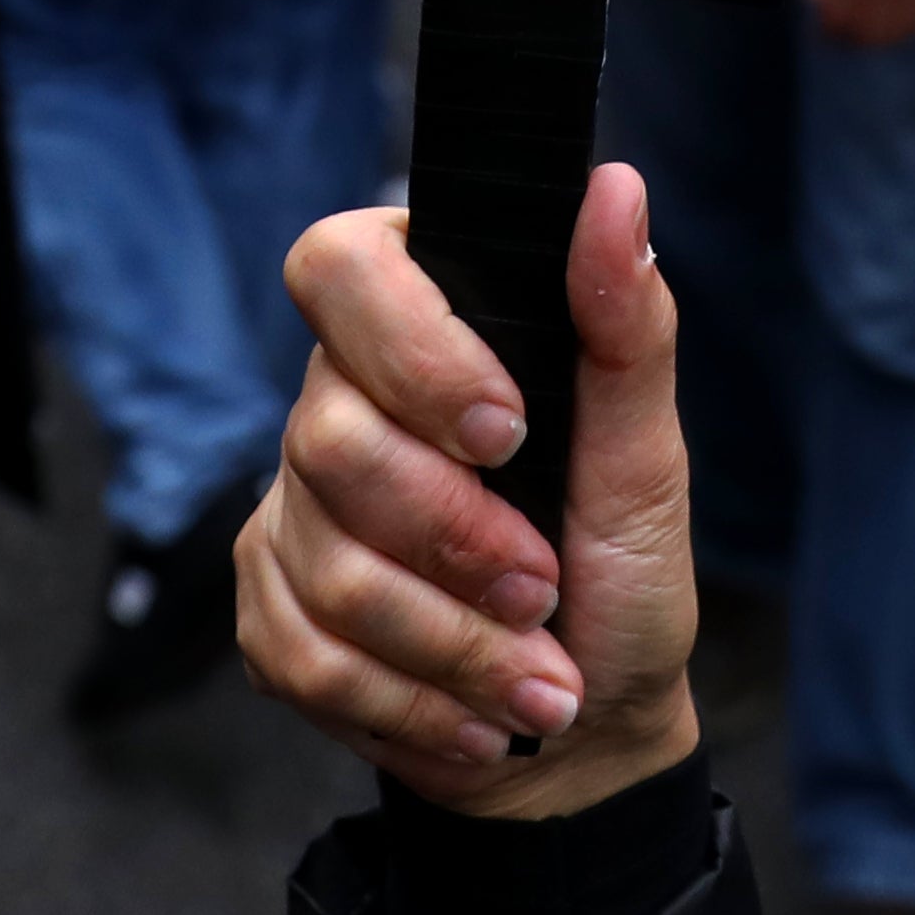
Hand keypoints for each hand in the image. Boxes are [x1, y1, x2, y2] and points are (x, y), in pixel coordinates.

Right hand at [242, 174, 697, 815]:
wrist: (588, 724)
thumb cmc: (619, 569)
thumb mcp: (645, 454)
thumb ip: (624, 325)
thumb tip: (615, 189)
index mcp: (422, 321)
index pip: (341, 266)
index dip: (410, 346)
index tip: (507, 428)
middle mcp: (336, 401)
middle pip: (331, 438)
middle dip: (456, 538)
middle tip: (544, 587)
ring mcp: (290, 510)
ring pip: (328, 566)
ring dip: (455, 643)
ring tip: (537, 676)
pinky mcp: (269, 615)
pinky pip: (305, 657)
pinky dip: (411, 703)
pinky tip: (475, 716)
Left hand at [802, 0, 914, 48]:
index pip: (834, 14)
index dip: (827, 26)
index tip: (825, 28)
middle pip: (863, 31)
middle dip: (850, 35)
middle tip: (845, 34)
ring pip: (894, 33)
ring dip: (879, 34)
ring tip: (872, 28)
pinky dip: (910, 23)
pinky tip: (901, 16)